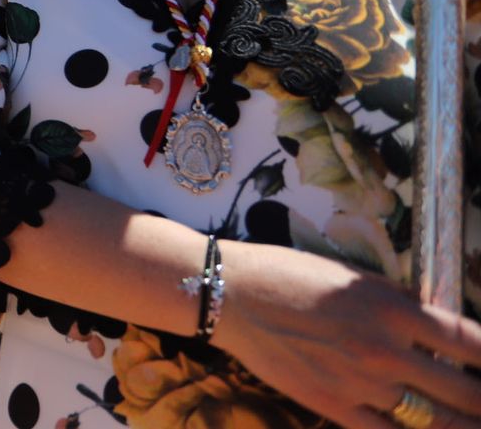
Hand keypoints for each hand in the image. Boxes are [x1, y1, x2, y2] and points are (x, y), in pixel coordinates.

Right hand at [215, 239, 480, 426]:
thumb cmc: (289, 275)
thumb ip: (399, 300)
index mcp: (392, 310)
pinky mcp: (335, 407)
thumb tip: (437, 320)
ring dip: (464, 425)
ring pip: (436, 422)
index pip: (469, 342)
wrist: (231, 297)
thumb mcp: (352, 277)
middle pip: (465, 391)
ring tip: (473, 423)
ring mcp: (361, 385)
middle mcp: (384, 351)